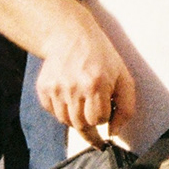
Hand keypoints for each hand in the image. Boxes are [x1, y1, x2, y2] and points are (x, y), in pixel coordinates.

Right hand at [36, 12, 136, 143]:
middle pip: (81, 126)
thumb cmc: (101, 56)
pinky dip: (62, 110)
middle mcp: (73, 88)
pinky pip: (53, 112)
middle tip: (93, 117)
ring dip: (77, 119)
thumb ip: (125, 108)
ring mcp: (56, 89)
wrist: (70, 35)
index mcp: (95, 85)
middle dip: (91, 125)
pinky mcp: (43, 88)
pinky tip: (69, 96)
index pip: (99, 120)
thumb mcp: (123, 77)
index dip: (104, 116)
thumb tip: (113, 133)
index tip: (105, 108)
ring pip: (66, 122)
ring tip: (82, 103)